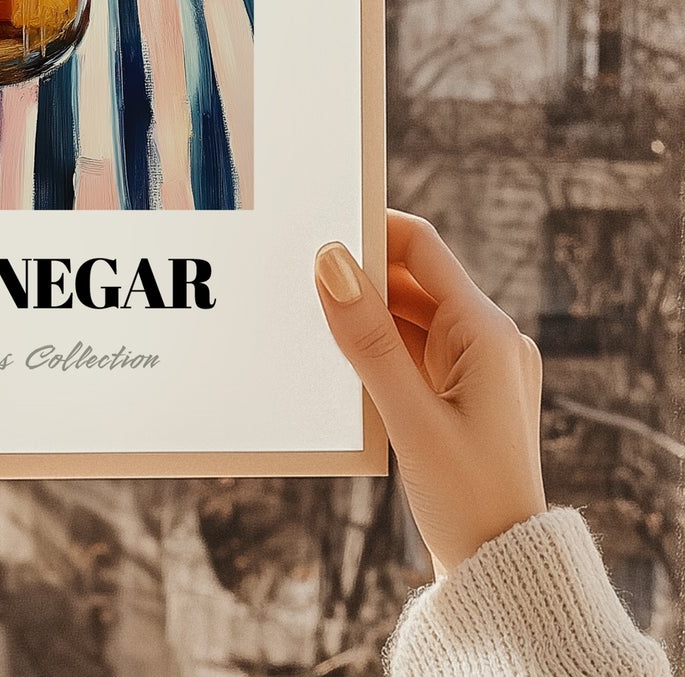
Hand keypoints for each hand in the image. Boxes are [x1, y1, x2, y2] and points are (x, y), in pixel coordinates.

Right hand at [315, 210, 546, 574]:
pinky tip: (340, 360)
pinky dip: (377, 346)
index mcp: (486, 332)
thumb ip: (366, 337)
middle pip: (412, 278)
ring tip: (311, 321)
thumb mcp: (408, 416)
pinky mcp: (463, 391)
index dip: (370, 230)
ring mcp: (477, 365)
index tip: (316, 230)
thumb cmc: (467, 499)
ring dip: (364, 313)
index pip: (421, 247)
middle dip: (357, 275)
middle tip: (298, 278)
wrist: (504, 571)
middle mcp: (488, 338)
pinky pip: (413, 347)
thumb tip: (329, 261)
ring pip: (408, 313)